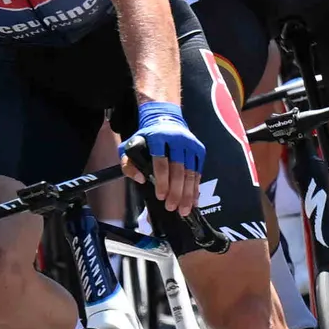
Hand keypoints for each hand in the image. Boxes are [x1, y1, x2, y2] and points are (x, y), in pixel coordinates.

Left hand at [130, 97, 207, 216]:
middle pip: (178, 169)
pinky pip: (198, 171)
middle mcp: (177, 139)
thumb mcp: (129, 146)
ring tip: (184, 209)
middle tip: (172, 207)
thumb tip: (140, 179)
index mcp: (158, 137)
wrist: (165, 118)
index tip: (160, 197)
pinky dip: (196, 187)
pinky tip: (193, 201)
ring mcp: (190, 144)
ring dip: (188, 193)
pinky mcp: (199, 149)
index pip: (161, 162)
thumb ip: (128, 164)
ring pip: (191, 172)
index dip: (161, 180)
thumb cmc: (146, 138)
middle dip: (176, 191)